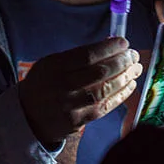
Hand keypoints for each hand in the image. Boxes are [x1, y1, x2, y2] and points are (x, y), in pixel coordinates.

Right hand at [18, 37, 142, 145]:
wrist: (27, 116)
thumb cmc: (43, 84)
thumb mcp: (50, 63)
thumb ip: (76, 56)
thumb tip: (109, 45)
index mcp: (54, 67)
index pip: (87, 55)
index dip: (109, 48)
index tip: (124, 42)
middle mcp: (62, 86)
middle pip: (99, 72)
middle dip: (122, 61)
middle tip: (134, 55)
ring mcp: (71, 105)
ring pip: (105, 89)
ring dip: (125, 77)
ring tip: (136, 68)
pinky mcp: (78, 121)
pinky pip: (105, 106)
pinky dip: (120, 94)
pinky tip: (130, 85)